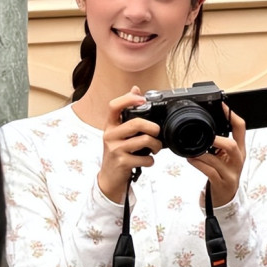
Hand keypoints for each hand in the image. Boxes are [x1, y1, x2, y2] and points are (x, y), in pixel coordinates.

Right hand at [98, 87, 161, 202]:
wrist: (109, 178)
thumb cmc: (117, 152)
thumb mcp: (118, 132)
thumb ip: (126, 113)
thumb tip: (135, 88)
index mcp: (110, 125)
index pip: (114, 106)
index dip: (128, 99)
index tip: (142, 99)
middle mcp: (110, 135)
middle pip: (136, 123)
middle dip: (153, 127)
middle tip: (157, 132)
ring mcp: (115, 149)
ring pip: (144, 140)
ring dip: (156, 145)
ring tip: (155, 148)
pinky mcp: (122, 162)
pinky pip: (145, 159)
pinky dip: (151, 161)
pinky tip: (147, 161)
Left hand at [187, 105, 245, 206]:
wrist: (225, 197)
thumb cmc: (222, 173)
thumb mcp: (225, 156)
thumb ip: (218, 142)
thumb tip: (205, 126)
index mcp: (240, 149)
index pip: (241, 128)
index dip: (232, 115)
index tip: (222, 105)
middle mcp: (238, 160)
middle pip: (233, 145)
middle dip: (216, 139)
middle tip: (205, 136)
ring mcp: (230, 173)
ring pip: (217, 159)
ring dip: (201, 152)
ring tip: (191, 150)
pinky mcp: (221, 183)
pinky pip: (209, 171)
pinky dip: (197, 163)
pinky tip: (190, 159)